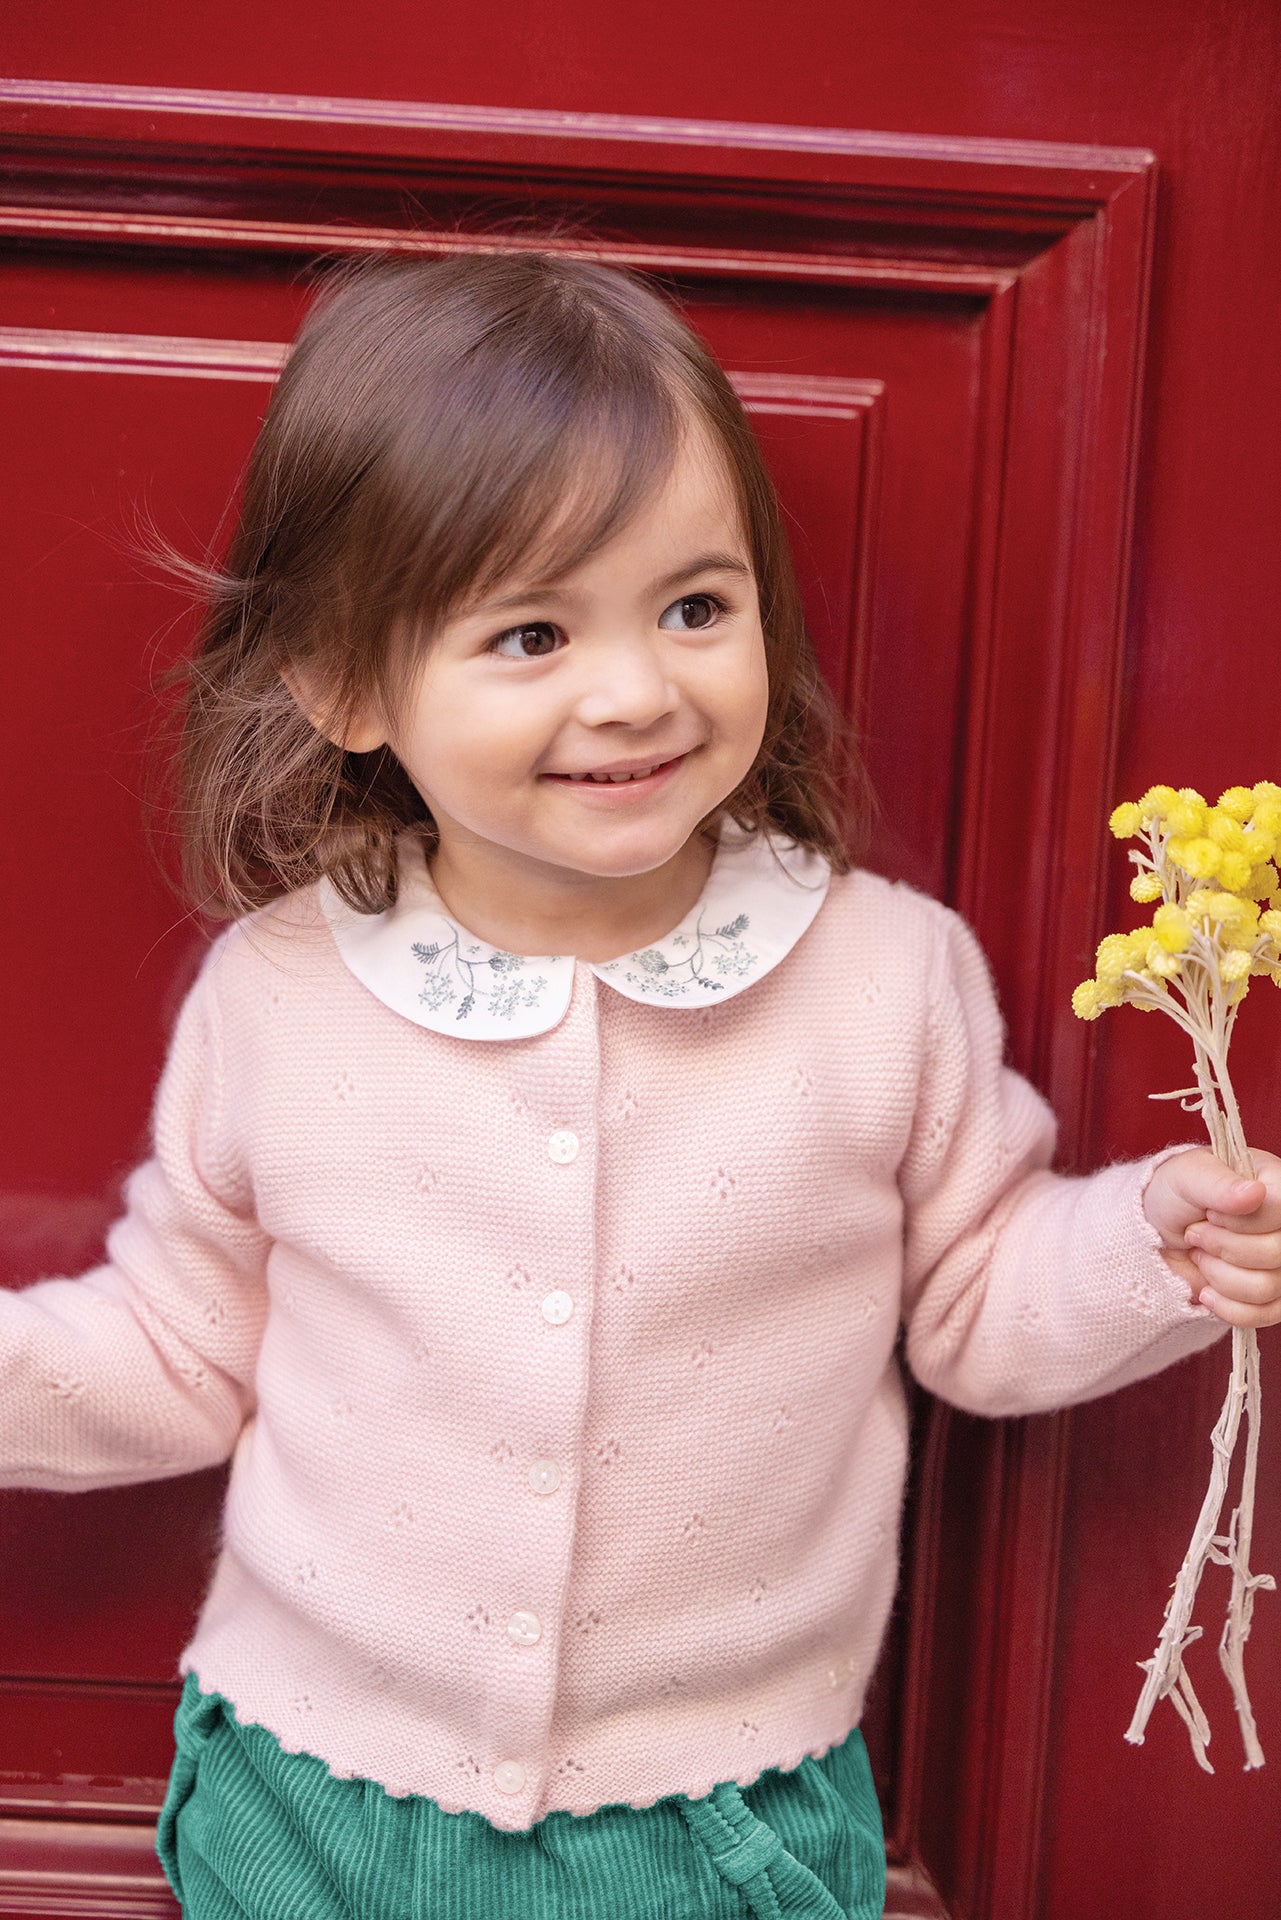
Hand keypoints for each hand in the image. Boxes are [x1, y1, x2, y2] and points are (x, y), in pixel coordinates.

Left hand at [1144, 1147, 1280, 1326]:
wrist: (1155, 1233)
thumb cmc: (1175, 1196)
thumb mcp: (1188, 1179)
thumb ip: (1219, 1186)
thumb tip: (1254, 1193)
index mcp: (1276, 1186)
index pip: (1280, 1211)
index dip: (1239, 1221)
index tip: (1209, 1213)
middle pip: (1275, 1253)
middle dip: (1220, 1246)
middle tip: (1197, 1232)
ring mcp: (1280, 1264)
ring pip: (1266, 1287)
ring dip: (1218, 1274)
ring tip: (1201, 1255)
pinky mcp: (1271, 1297)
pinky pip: (1265, 1315)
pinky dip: (1227, 1306)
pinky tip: (1207, 1291)